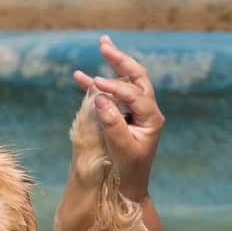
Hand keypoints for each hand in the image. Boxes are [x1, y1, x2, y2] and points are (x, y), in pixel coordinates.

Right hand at [72, 35, 164, 201]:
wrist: (129, 186)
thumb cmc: (129, 170)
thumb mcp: (122, 149)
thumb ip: (113, 124)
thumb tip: (100, 97)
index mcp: (152, 118)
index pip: (134, 94)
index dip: (115, 87)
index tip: (96, 84)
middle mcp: (146, 111)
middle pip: (136, 77)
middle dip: (120, 60)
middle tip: (105, 45)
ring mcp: (135, 111)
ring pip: (126, 80)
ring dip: (113, 63)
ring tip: (103, 44)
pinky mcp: (122, 115)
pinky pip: (111, 94)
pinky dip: (96, 85)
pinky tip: (80, 77)